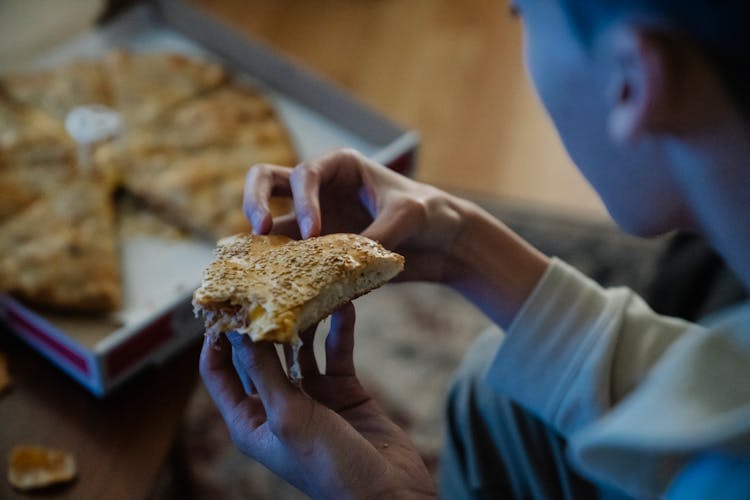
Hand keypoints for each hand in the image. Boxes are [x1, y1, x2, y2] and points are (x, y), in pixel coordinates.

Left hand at [199, 303, 436, 498]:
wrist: (389, 491)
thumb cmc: (329, 466)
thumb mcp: (288, 417)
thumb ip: (264, 371)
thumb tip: (238, 329)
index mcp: (250, 420)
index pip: (219, 373)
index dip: (216, 340)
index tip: (223, 304)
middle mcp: (276, 405)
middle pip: (260, 354)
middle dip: (263, 321)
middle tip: (267, 282)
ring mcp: (311, 396)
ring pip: (300, 347)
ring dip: (304, 321)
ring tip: (307, 287)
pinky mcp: (343, 389)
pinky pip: (336, 352)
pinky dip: (339, 330)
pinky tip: (344, 306)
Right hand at [243, 148, 469, 282]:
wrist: (443, 243)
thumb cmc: (430, 214)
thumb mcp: (409, 216)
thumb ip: (376, 234)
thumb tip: (340, 265)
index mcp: (340, 167)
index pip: (305, 175)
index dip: (304, 202)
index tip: (314, 233)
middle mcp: (319, 190)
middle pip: (266, 180)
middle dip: (255, 201)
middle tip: (261, 231)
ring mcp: (315, 220)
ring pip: (272, 224)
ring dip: (263, 244)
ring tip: (259, 268)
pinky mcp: (319, 251)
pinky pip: (291, 258)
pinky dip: (282, 271)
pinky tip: (280, 290)